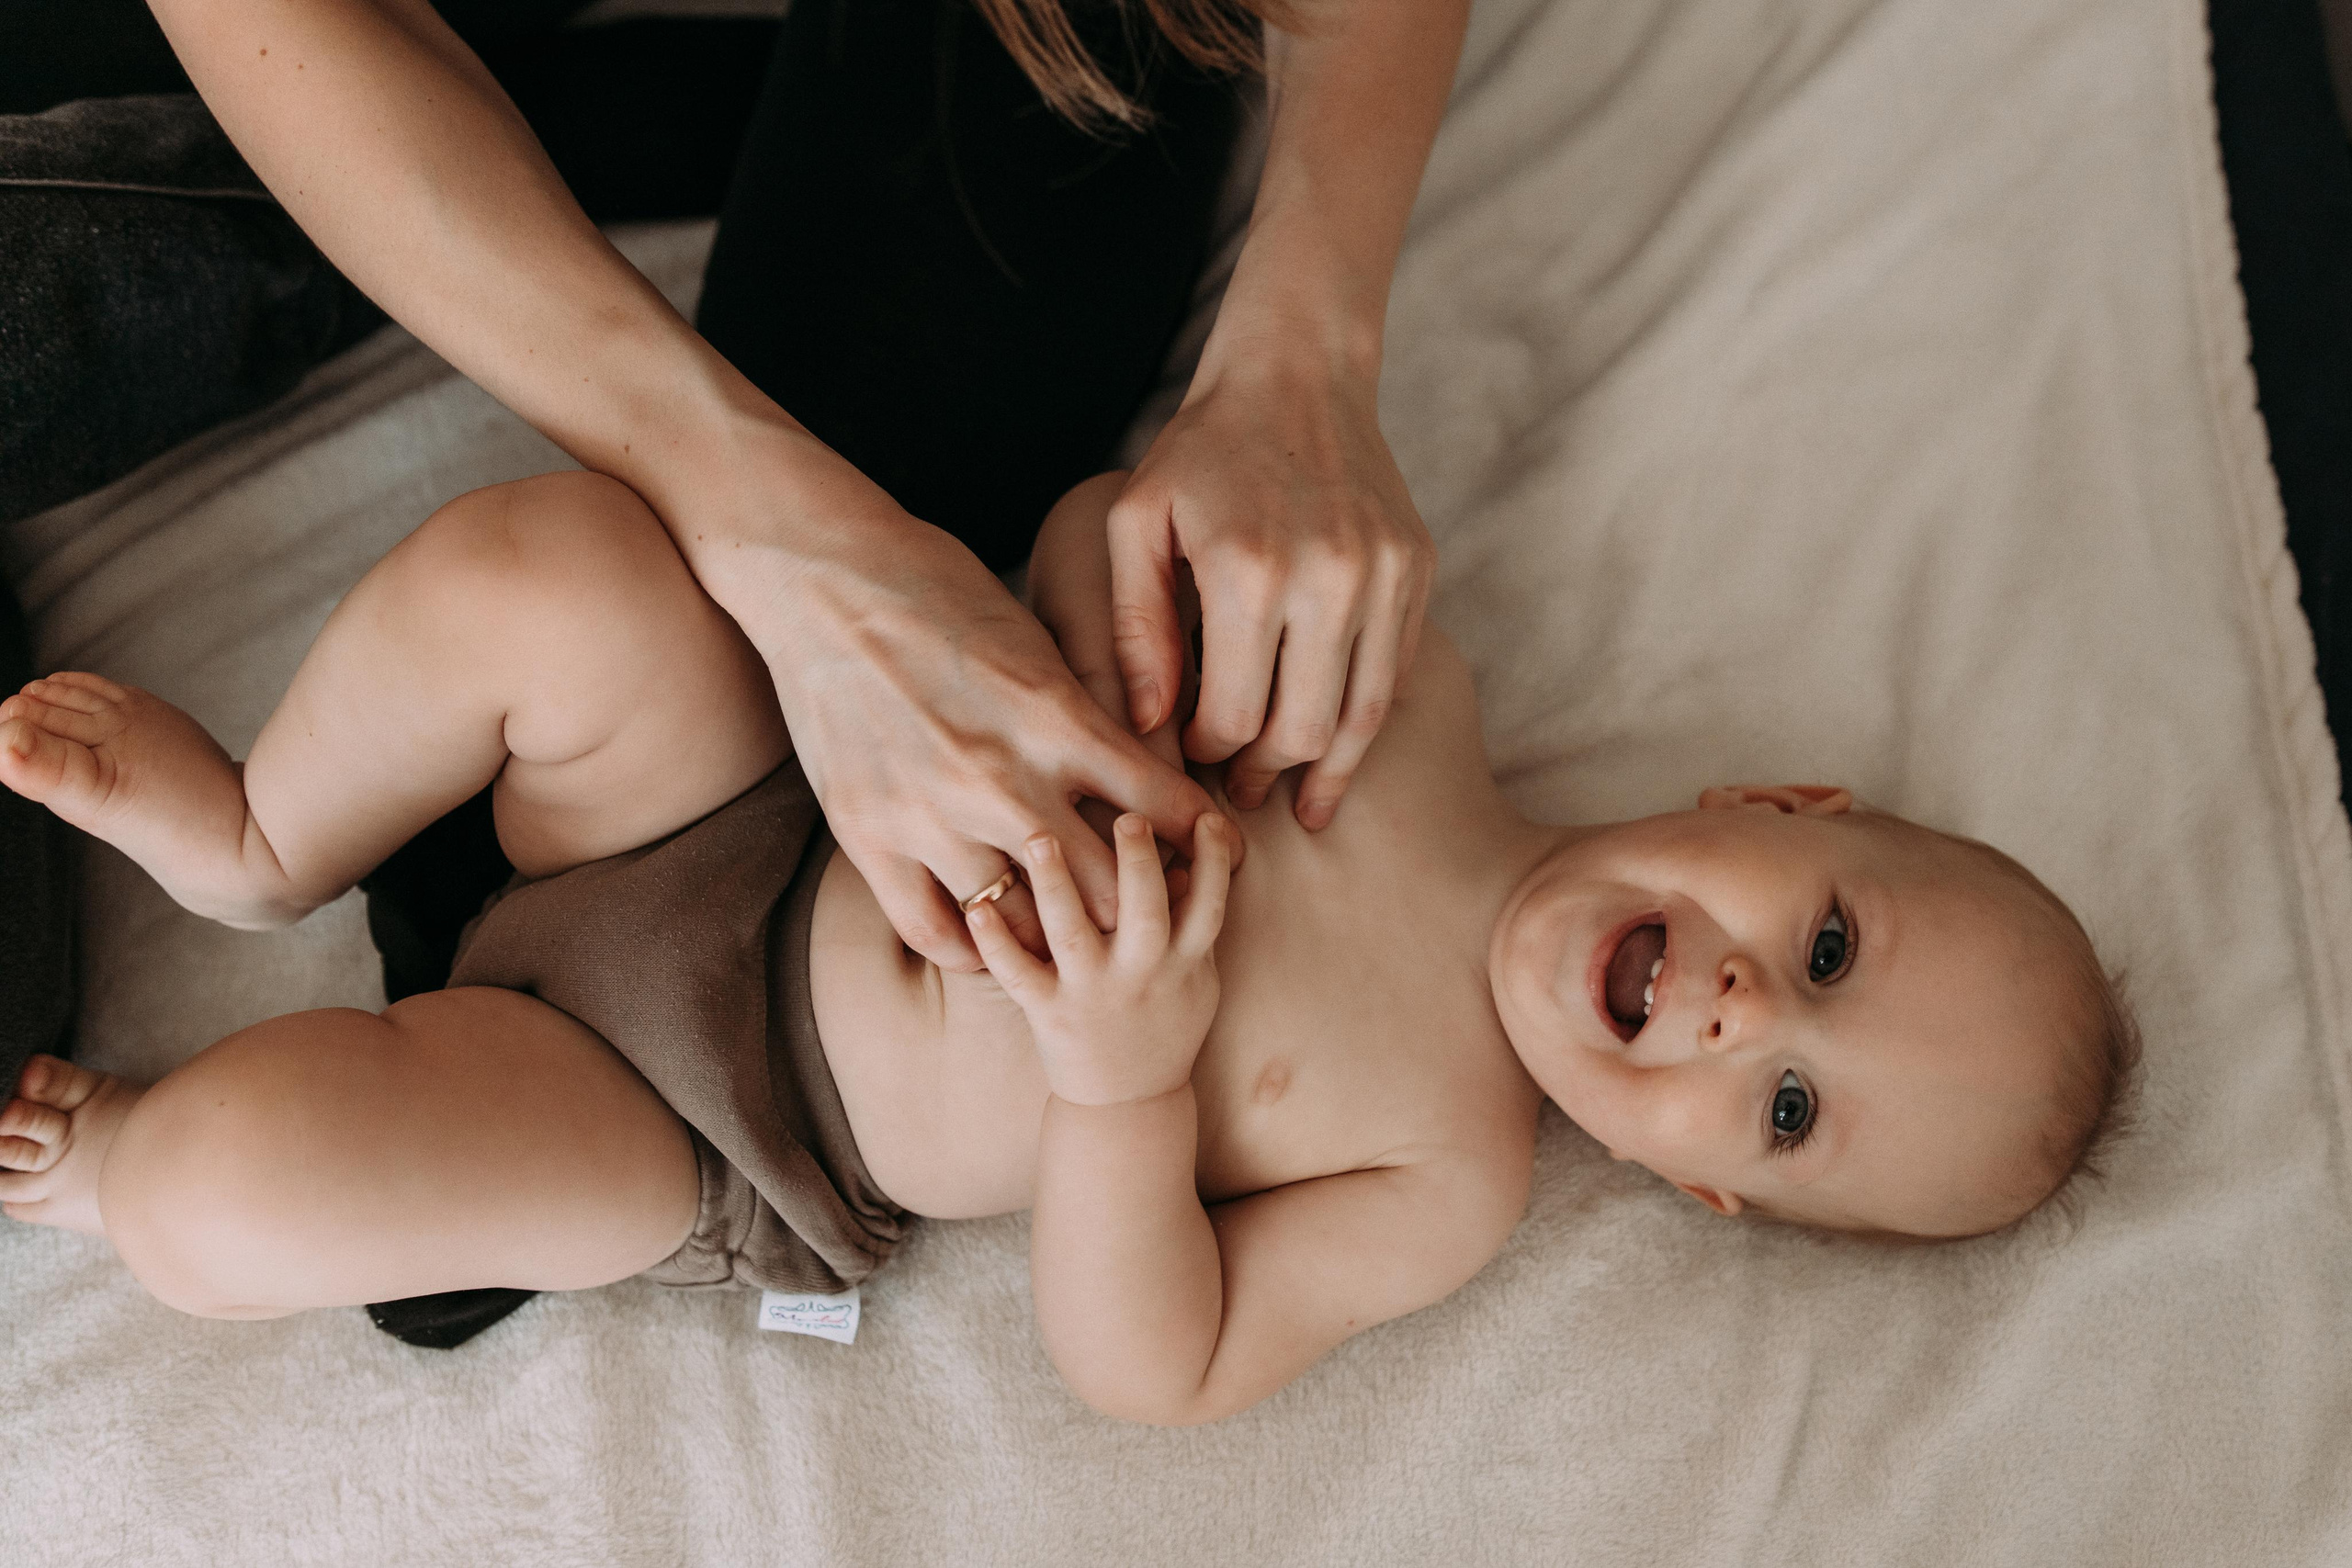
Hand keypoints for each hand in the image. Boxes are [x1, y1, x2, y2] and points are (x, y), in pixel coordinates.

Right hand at [764, 503, 1219, 972]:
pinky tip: (994, 934)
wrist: (823, 576)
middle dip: (1139, 903)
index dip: (1202, 842)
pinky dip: (976, 948)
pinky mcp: (868, 835)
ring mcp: (929, 815)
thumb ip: (1090, 720)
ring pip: (1022, 926)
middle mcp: (999, 779)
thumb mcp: (1039, 645)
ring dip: (1055, 930)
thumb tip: (1146, 775)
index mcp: (1056, 720)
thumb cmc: (942, 592)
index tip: (1212, 852)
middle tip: (1152, 907)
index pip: (1162, 809)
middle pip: (1106, 891)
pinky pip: (935, 933)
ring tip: (1076, 932)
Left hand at [966, 813, 1232, 1106]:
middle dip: (1137, 864)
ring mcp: (1092, 993)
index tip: (1209, 818)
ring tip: (1039, 838)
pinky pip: (1018, 974)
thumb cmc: (1165, 1028)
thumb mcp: (1198, 981)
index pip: (1209, 906)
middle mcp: (1140, 975)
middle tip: (1126, 816)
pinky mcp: (1049, 1012)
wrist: (1128, 1106)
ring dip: (1056, 886)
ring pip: (1074, 934)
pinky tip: (978, 909)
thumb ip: (1195, 925)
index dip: (1214, 862)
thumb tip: (1191, 864)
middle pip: (1144, 912)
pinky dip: (996, 943)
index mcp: (1183, 964)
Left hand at [1108, 357, 1432, 829]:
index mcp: (1247, 572)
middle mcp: (1326, 579)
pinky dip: (1366, 715)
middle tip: (1240, 793)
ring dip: (1327, 768)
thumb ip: (1135, 628)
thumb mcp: (1135, 523)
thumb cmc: (1201, 452)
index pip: (1232, 714)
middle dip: (1263, 774)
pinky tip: (1339, 741)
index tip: (1192, 758)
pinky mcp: (1415, 570)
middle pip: (1300, 730)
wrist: (1297, 374)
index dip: (1207, 753)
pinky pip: (1395, 671)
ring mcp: (1382, 576)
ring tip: (1303, 802)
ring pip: (1361, 715)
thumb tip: (1152, 726)